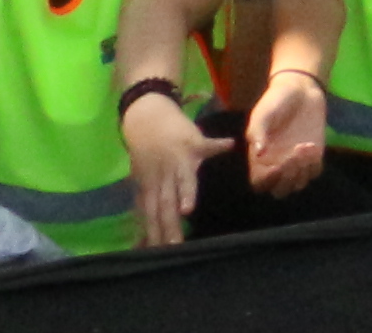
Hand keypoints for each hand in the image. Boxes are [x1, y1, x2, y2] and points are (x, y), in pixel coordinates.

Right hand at [127, 93, 227, 247]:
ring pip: (151, 210)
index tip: (187, 210)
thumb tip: (232, 144)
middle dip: (169, 225)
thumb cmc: (177, 129)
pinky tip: (139, 246)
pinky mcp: (139, 188)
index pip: (184, 180)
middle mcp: (164, 175)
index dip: (186, 194)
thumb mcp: (196, 136)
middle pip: (166, 202)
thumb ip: (214, 145)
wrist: (145, 120)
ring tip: (158, 251)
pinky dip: (140, 227)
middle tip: (174, 245)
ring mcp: (150, 183)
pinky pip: (140, 211)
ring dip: (154, 231)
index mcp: (182, 161)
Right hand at [246, 67, 328, 193]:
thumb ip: (258, 133)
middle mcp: (277, 165)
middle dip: (287, 179)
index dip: (267, 181)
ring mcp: (296, 162)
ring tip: (304, 148)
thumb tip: (259, 154)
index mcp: (259, 159)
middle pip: (280, 190)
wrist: (301, 88)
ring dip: (302, 172)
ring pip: (298, 184)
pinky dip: (314, 166)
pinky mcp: (313, 155)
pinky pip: (314, 172)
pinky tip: (312, 146)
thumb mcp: (261, 114)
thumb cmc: (275, 101)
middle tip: (292, 157)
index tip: (277, 166)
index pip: (260, 184)